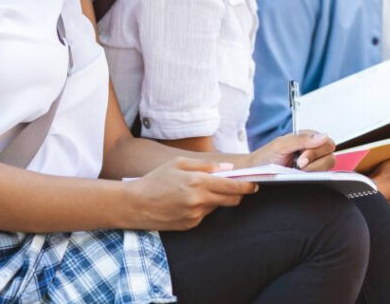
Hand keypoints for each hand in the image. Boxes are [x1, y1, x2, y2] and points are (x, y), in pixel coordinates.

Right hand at [122, 157, 256, 230]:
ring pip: (217, 207)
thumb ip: (206, 165)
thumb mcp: (178, 163)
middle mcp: (199, 201)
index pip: (233, 187)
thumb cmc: (155, 179)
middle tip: (233, 186)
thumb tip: (228, 169)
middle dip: (236, 193)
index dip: (247, 186)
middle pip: (231, 200)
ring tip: (197, 191)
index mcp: (198, 182)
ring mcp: (195, 215)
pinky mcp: (190, 225)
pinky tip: (186, 202)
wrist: (134, 204)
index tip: (255, 184)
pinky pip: (204, 215)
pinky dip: (202, 208)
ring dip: (215, 199)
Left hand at [248, 131, 334, 170]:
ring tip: (297, 172)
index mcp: (308, 139)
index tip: (301, 160)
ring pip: (327, 168)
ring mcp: (312, 165)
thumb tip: (323, 136)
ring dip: (313, 172)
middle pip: (330, 156)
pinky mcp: (310, 177)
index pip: (327, 143)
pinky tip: (300, 178)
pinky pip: (321, 178)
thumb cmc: (266, 157)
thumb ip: (301, 139)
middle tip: (298, 166)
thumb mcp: (280, 145)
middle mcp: (313, 151)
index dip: (317, 152)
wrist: (254, 172)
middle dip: (314, 163)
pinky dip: (312, 179)